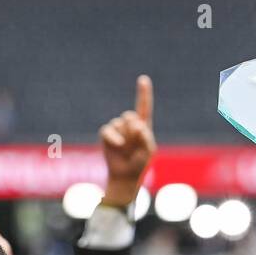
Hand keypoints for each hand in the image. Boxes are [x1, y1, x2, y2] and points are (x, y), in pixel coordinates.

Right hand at [98, 74, 154, 206]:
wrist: (124, 175)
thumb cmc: (139, 163)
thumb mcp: (148, 150)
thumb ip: (146, 136)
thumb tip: (136, 125)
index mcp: (143, 126)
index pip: (144, 107)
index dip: (143, 93)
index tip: (143, 79)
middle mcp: (129, 125)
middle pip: (130, 116)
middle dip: (133, 130)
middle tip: (134, 146)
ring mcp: (117, 129)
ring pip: (120, 124)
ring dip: (124, 137)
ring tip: (126, 149)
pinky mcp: (106, 135)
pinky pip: (108, 130)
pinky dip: (113, 137)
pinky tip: (118, 145)